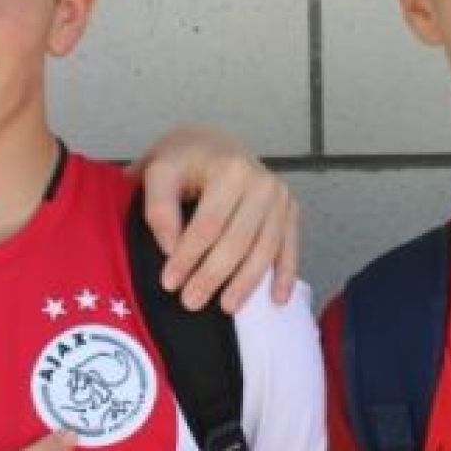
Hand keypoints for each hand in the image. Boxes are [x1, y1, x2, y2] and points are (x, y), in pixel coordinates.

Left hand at [131, 125, 300, 310]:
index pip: (208, 224)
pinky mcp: (291, 210)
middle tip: (191, 301)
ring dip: (246, 283)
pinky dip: (284, 275)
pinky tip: (276, 299)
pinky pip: (289, 247)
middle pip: (237, 240)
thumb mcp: (159, 170)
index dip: (188, 256)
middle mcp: (261, 181)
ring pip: (264, 248)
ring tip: (226, 307)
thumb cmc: (182, 161)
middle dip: (213, 275)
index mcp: (229, 168)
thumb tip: (171, 248)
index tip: (169, 282)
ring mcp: (280, 197)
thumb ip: (159, 206)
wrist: (213, 143)